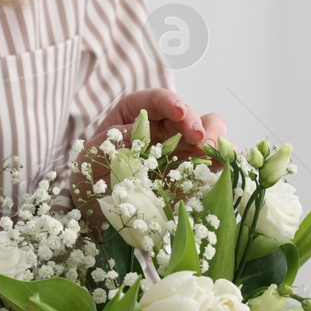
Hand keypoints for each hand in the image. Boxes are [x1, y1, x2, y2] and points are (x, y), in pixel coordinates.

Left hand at [73, 88, 226, 208]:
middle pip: (189, 116)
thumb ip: (112, 142)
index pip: (156, 100)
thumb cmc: (90, 175)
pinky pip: (210, 165)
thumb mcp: (92, 156)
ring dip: (215, 142)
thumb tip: (136, 131)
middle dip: (198, 124)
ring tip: (214, 155)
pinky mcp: (189, 174)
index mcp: (135, 114)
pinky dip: (219, 164)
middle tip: (200, 140)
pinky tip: (221, 168)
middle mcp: (162, 128)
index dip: (170, 102)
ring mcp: (178, 151)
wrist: (93, 210)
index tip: (178, 112)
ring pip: (207, 135)